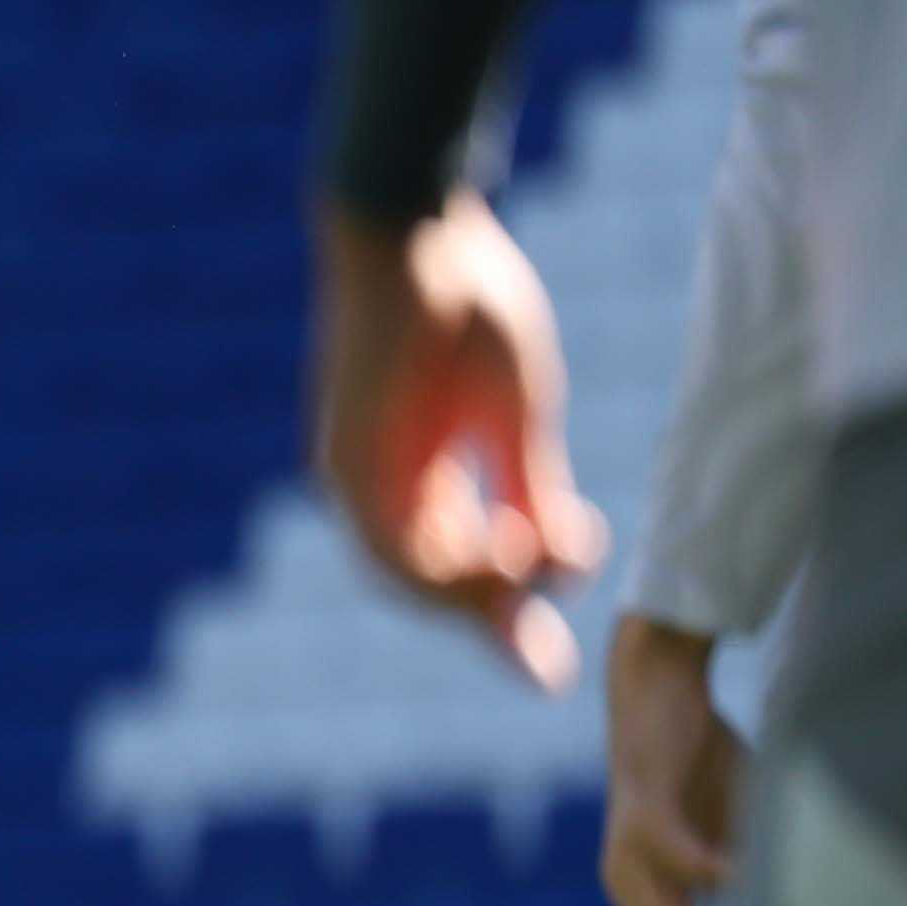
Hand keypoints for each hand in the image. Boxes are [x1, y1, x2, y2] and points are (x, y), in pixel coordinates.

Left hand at [313, 192, 609, 689]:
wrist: (419, 231)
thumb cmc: (471, 305)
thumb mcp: (520, 417)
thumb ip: (532, 492)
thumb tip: (559, 564)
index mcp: (420, 475)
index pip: (458, 566)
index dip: (506, 615)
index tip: (552, 674)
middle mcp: (380, 485)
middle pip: (431, 586)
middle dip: (493, 623)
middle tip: (544, 665)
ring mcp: (356, 476)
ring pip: (406, 579)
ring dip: (473, 599)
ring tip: (531, 584)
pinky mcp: (347, 459)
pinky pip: (389, 545)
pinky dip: (444, 570)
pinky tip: (500, 565)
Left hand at [598, 610, 745, 905]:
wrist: (656, 695)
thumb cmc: (699, 770)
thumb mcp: (737, 840)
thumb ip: (757, 883)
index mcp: (653, 900)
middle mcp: (632, 888)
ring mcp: (630, 855)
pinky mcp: (641, 810)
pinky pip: (675, 852)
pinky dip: (707, 870)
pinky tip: (739, 886)